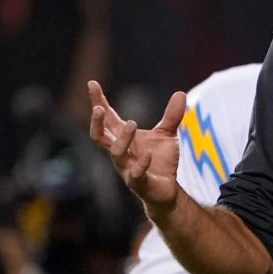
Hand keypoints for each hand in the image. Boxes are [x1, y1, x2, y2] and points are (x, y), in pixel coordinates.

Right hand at [88, 80, 184, 215]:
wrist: (166, 190)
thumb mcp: (167, 134)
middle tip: (98, 108)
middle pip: (99, 136)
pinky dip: (141, 163)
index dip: (98, 101)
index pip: (107, 118)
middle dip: (96, 123)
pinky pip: (136, 174)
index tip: (92, 83)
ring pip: (116, 153)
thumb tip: (180, 93)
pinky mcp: (139, 183)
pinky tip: (148, 154)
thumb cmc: (159, 161)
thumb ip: (172, 115)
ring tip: (131, 123)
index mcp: (123, 138)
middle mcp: (120, 152)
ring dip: (122, 138)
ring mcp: (127, 168)